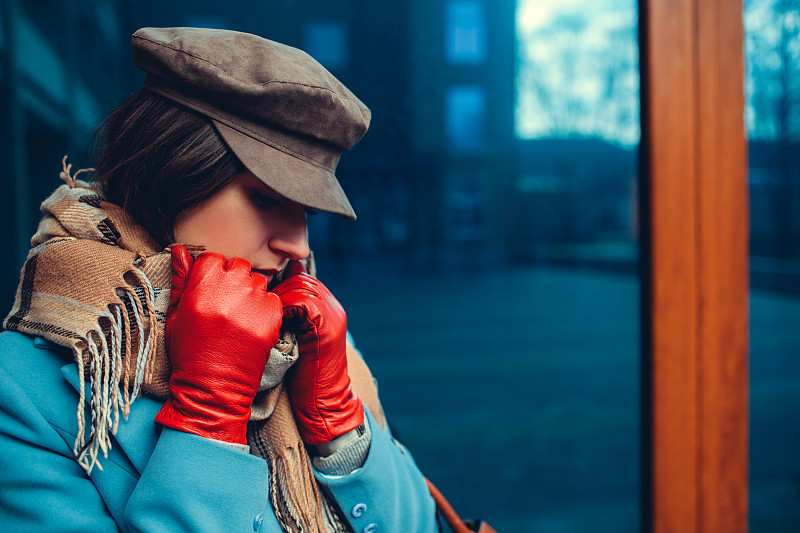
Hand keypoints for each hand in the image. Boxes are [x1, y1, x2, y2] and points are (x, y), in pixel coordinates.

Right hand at [154, 245, 281, 444]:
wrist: (212, 387)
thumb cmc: (189, 351)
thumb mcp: (176, 314)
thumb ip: (181, 279)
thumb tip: (178, 249)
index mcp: (203, 284)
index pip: (214, 258)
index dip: (212, 273)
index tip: (210, 291)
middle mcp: (231, 288)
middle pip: (239, 265)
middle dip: (233, 280)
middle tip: (225, 305)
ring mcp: (254, 301)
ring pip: (258, 281)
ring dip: (250, 293)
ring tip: (238, 318)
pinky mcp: (273, 316)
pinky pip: (273, 299)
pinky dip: (266, 309)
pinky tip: (252, 327)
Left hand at [272, 261, 363, 444]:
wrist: (324, 403)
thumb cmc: (303, 377)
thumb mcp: (296, 341)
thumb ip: (288, 320)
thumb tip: (260, 304)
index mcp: (327, 307)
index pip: (299, 279)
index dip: (278, 287)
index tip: (258, 300)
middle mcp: (332, 306)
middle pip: (298, 279)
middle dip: (275, 290)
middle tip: (256, 306)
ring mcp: (332, 314)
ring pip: (299, 286)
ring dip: (277, 298)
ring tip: (262, 316)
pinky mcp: (326, 325)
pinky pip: (301, 302)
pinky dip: (283, 309)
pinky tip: (272, 324)